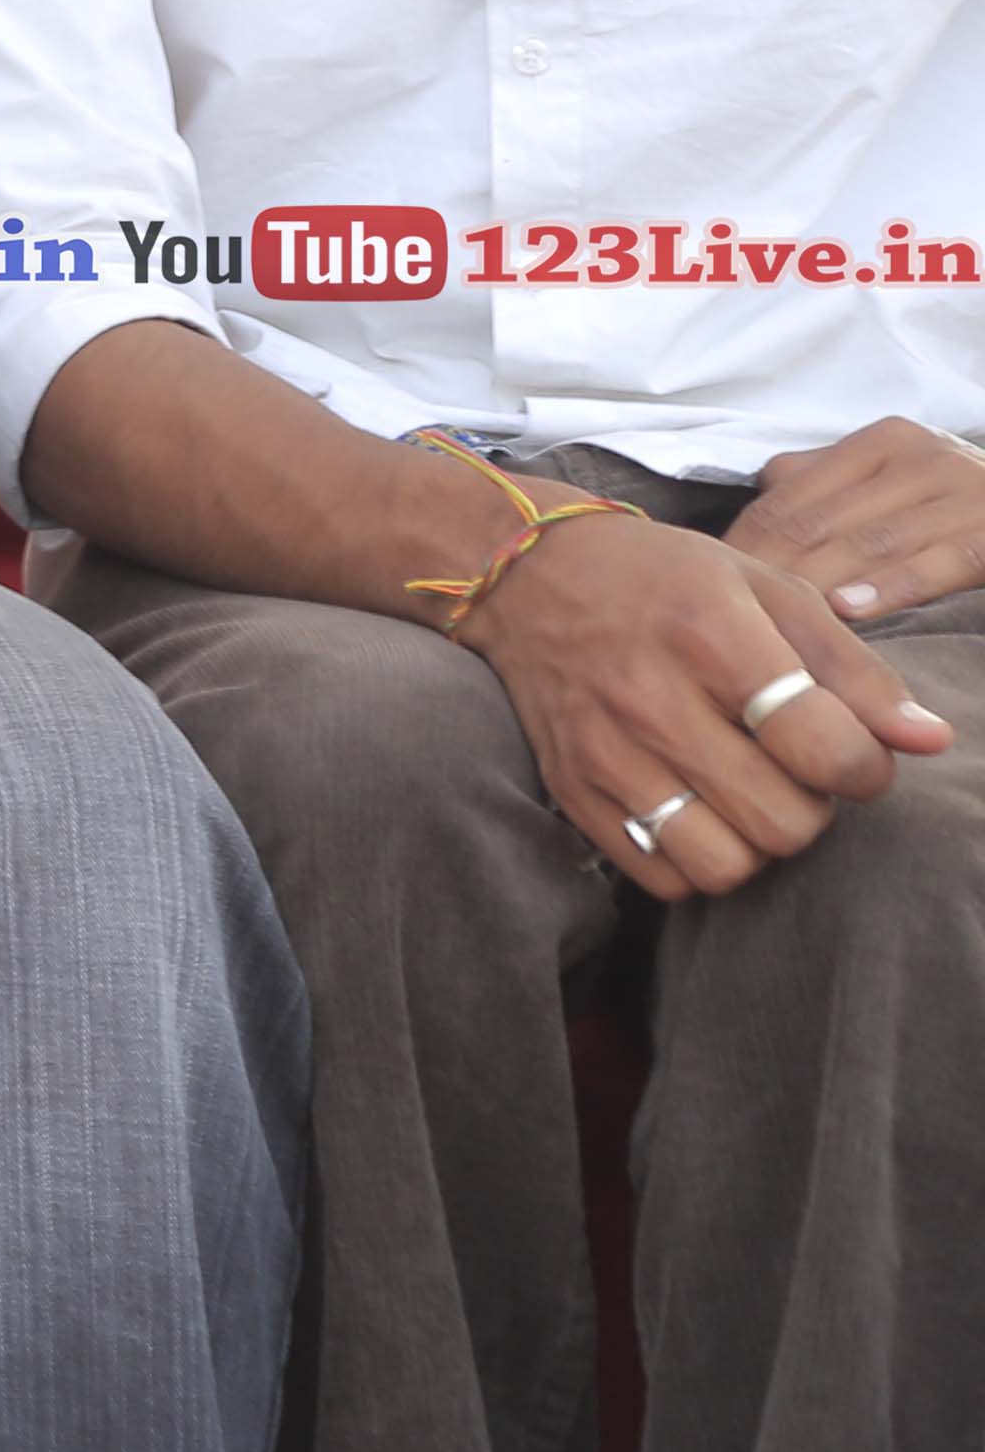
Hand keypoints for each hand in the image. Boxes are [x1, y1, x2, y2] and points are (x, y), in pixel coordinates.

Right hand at [460, 502, 949, 898]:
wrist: (523, 574)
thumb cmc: (664, 578)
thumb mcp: (767, 591)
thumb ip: (853, 670)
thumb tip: (929, 741)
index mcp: (711, 635)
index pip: (826, 748)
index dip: (866, 768)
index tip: (853, 751)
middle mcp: (650, 697)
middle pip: (783, 822)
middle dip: (811, 807)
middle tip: (793, 770)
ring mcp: (602, 750)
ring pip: (724, 865)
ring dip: (754, 843)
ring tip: (746, 796)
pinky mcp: (569, 788)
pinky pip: (662, 877)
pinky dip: (695, 860)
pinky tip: (697, 811)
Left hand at [726, 416, 984, 623]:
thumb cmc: (964, 503)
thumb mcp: (897, 478)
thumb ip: (830, 480)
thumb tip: (765, 487)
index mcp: (881, 443)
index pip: (788, 498)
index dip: (742, 545)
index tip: (700, 588)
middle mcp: (919, 456)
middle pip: (819, 522)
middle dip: (767, 573)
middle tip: (724, 619)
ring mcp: (964, 490)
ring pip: (869, 543)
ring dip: (817, 584)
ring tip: (773, 620)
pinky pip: (939, 561)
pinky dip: (891, 586)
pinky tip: (851, 612)